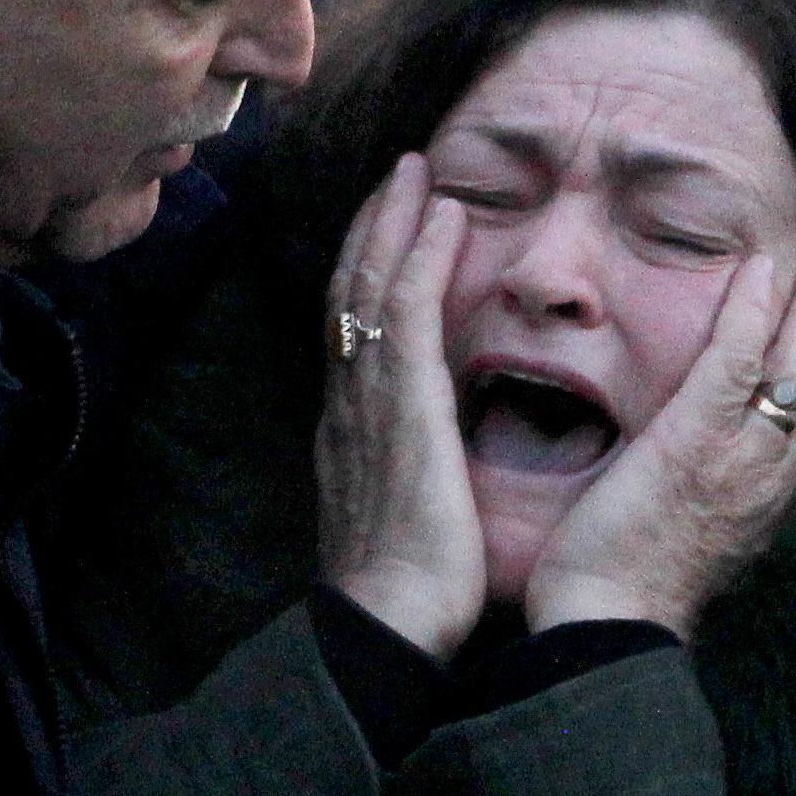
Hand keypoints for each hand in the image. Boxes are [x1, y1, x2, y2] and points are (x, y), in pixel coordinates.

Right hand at [316, 156, 483, 660]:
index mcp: (351, 431)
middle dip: (374, 227)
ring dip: (395, 220)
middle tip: (399, 173)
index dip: (371, 273)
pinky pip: (409, 309)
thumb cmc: (410, 595)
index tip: (392, 228)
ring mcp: (367, 400)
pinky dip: (423, 254)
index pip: (356, 331)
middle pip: (352, 292)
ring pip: (372, 286)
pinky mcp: (400, 404)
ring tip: (417, 170)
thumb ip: (418, 479)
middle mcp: (349, 404)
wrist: (387, 625)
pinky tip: (446, 215)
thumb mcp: (409, 521)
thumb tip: (439, 467)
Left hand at [524, 244, 795, 636]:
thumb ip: (719, 495)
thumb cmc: (633, 589)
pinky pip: (736, 364)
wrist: (610, 626)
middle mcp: (771, 475)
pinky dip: (753, 312)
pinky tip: (760, 269)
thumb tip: (712, 466)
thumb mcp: (702, 538)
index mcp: (771, 496)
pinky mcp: (693, 442)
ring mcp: (738, 457)